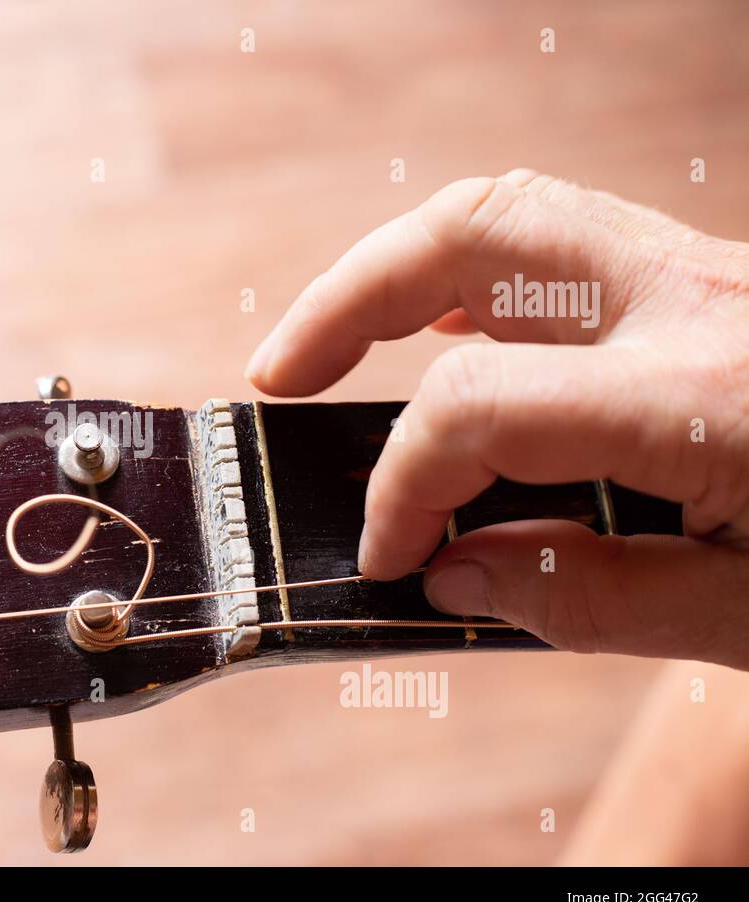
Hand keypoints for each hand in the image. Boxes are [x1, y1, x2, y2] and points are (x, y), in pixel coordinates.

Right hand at [247, 170, 748, 668]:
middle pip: (479, 232)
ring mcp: (710, 274)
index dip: (402, 485)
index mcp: (709, 393)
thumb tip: (451, 572)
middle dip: (351, 296)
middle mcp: (702, 300)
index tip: (384, 555)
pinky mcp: (713, 285)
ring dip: (403, 271)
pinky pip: (566, 248)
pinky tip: (445, 341)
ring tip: (338, 347)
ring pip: (516, 215)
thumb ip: (593, 600)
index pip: (479, 406)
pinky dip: (478, 285)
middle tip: (282, 374)